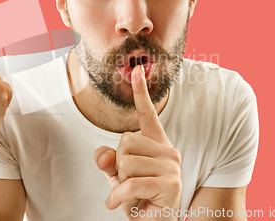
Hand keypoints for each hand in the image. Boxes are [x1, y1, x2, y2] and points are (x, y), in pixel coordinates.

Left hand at [94, 65, 180, 219]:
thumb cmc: (139, 198)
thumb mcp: (118, 176)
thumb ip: (109, 161)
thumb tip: (103, 155)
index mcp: (157, 144)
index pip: (148, 114)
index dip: (141, 92)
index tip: (137, 71)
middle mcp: (168, 151)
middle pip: (125, 142)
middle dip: (118, 165)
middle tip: (127, 183)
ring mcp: (172, 167)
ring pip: (126, 162)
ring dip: (119, 183)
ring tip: (130, 194)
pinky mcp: (170, 184)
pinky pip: (130, 183)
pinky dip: (118, 196)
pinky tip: (118, 203)